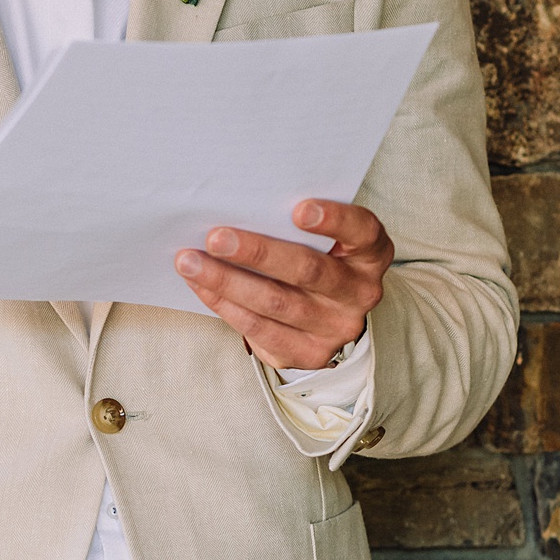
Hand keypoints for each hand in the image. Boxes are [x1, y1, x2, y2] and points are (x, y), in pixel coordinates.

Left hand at [174, 199, 391, 370]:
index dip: (334, 219)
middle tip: (215, 237)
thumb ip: (297, 225)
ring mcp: (336, 327)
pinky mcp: (308, 353)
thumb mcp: (324, 239)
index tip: (299, 209)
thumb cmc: (316, 260)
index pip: (362, 231)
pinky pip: (259, 330)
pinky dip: (225, 305)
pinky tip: (200, 286)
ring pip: (275, 303)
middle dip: (257, 252)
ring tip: (189, 262)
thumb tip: (238, 205)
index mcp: (370, 254)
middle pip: (307, 270)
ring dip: (226, 281)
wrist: (330, 317)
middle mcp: (360, 292)